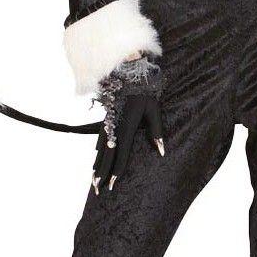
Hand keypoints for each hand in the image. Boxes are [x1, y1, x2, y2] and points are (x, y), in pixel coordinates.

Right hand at [91, 54, 163, 194]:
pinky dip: (99, 151)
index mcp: (126, 126)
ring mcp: (108, 121)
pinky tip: (97, 157)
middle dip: (102, 174)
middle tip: (98, 190)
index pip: (120, 154)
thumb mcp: (154, 108)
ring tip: (94, 180)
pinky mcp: (107, 117)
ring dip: (98, 164)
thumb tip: (162, 151)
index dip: (117, 171)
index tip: (113, 185)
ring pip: (101, 148)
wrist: (127, 67)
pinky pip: (100, 139)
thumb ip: (157, 131)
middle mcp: (113, 126)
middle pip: (106, 155)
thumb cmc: (144, 88)